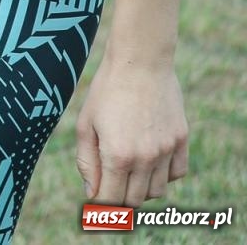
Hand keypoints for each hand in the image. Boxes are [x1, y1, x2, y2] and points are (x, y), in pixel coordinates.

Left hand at [76, 61, 188, 205]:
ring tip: (127, 169)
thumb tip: (92, 194)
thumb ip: (86, 162)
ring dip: (141, 188)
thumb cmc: (105, 91)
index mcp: (117, 155)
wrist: (140, 62)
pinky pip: (176, 174)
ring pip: (157, 191)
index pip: (111, 200)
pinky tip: (149, 161)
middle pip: (135, 200)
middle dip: (119, 197)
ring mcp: (167, 150)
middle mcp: (146, 158)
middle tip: (109, 184)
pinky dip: (163, 175)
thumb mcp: (86, 125)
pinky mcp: (182, 140)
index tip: (95, 199)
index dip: (101, 205)